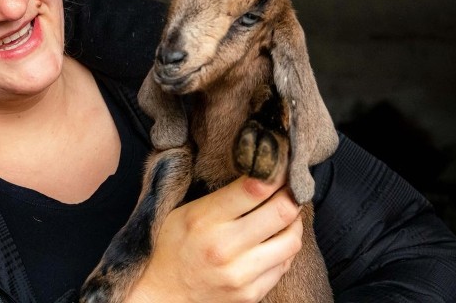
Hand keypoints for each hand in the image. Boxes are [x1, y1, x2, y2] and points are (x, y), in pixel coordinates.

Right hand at [126, 175, 302, 302]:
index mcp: (204, 219)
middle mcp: (224, 247)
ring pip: (291, 240)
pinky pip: (285, 264)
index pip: (255, 188)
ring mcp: (240, 274)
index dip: (275, 172)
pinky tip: (275, 239)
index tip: (279, 164)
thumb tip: (258, 173)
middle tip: (290, 186)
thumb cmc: (169, 246)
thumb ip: (218, 195)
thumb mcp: (182, 211)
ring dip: (294, 222)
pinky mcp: (250, 293)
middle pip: (282, 212)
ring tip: (286, 212)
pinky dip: (285, 248)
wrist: (161, 294)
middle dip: (291, 194)